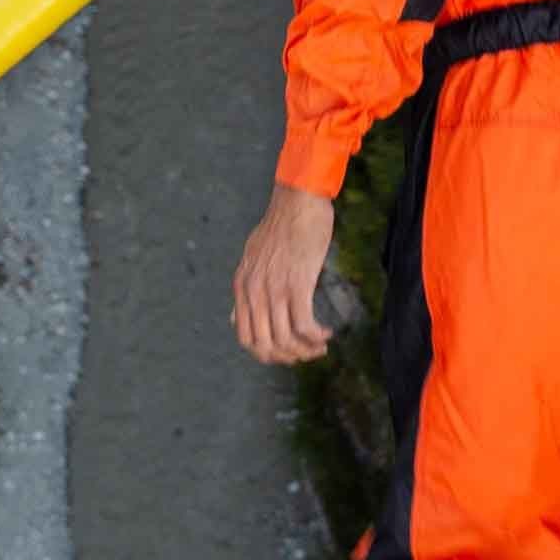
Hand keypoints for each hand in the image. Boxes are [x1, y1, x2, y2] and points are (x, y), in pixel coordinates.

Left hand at [231, 183, 339, 364]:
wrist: (297, 202)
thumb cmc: (281, 227)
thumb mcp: (252, 259)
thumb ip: (244, 290)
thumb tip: (234, 318)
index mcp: (241, 287)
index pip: (245, 338)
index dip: (267, 354)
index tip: (285, 352)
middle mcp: (254, 291)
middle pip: (266, 345)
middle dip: (288, 358)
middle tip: (305, 354)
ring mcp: (274, 288)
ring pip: (286, 340)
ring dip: (306, 351)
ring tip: (320, 346)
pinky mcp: (298, 283)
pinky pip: (304, 325)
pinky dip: (316, 337)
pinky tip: (325, 334)